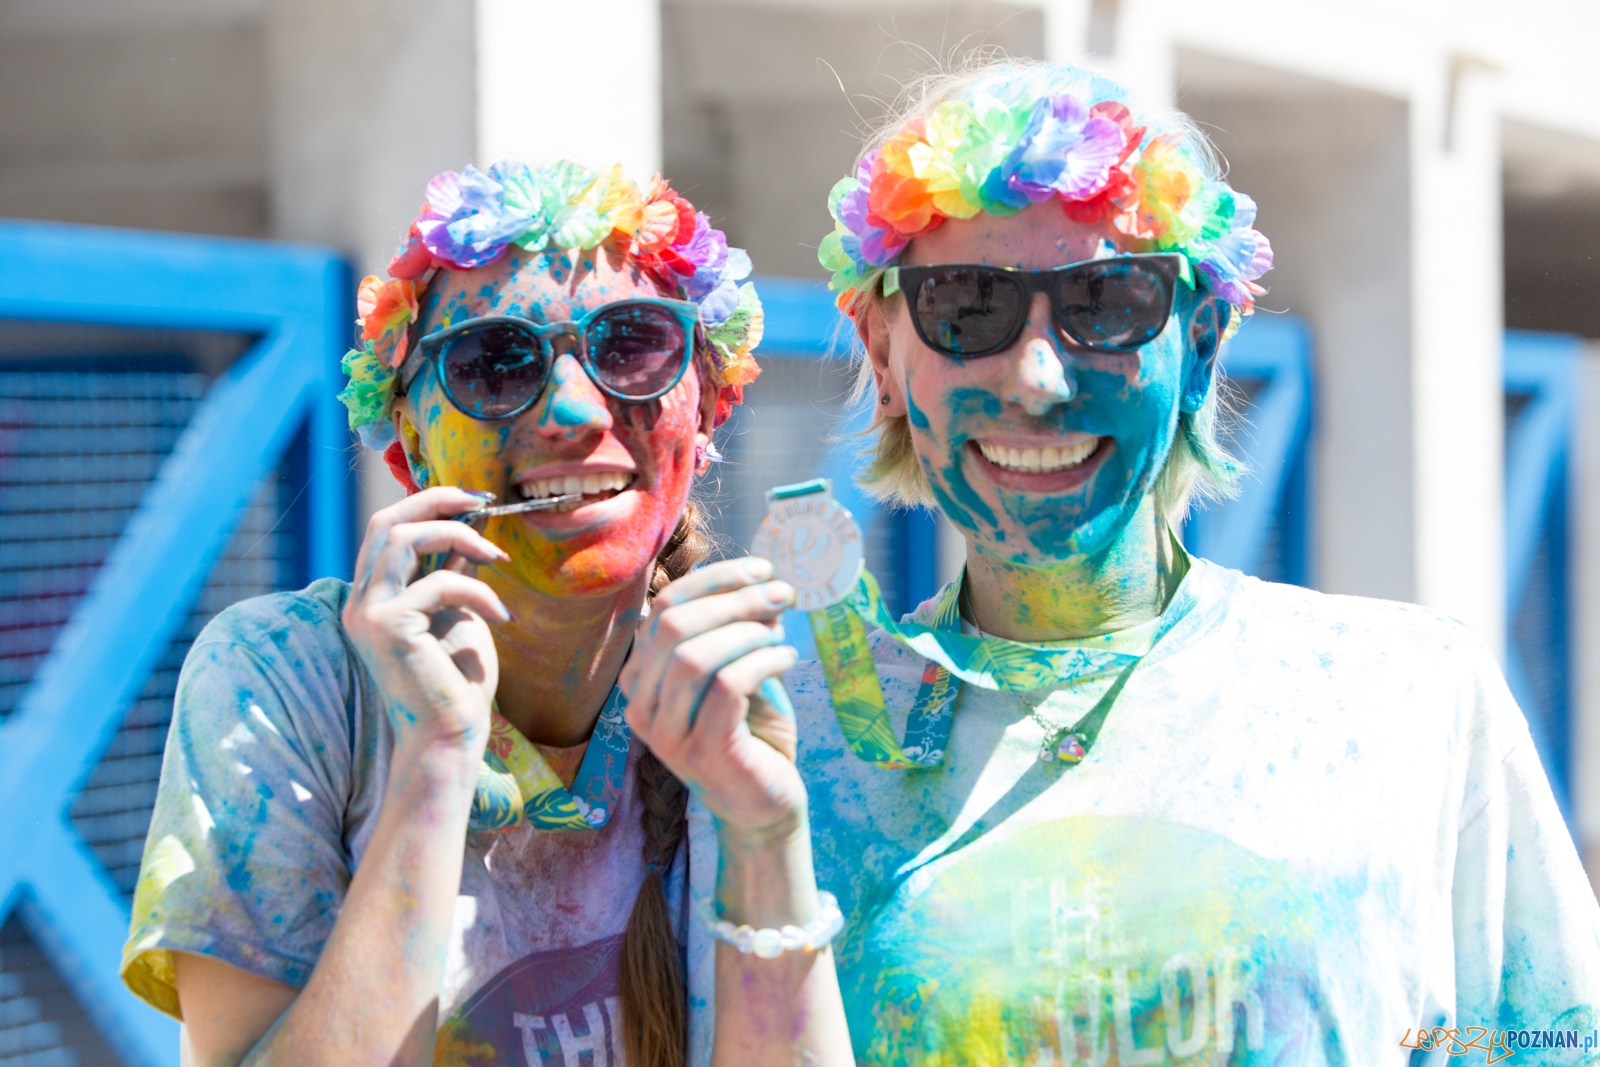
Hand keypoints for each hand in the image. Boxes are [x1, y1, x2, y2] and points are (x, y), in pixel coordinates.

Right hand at [342, 487, 510, 757]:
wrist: (450, 735)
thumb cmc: (457, 680)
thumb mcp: (458, 610)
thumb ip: (454, 568)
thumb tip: (471, 522)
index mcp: (372, 595)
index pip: (386, 527)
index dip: (428, 502)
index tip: (475, 500)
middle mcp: (360, 601)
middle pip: (385, 521)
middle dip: (437, 501)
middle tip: (483, 501)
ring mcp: (368, 614)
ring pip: (401, 539)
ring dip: (459, 536)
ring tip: (498, 557)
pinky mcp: (388, 628)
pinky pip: (438, 583)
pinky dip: (478, 591)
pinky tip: (503, 615)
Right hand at [620, 557, 804, 839]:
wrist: (764, 805)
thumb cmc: (750, 732)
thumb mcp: (732, 672)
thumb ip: (729, 631)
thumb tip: (755, 578)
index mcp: (641, 678)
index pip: (662, 608)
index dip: (714, 579)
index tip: (761, 570)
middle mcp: (641, 706)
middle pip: (674, 626)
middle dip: (733, 598)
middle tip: (781, 594)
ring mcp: (667, 733)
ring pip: (695, 655)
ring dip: (748, 629)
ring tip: (783, 628)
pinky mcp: (703, 752)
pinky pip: (727, 687)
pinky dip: (763, 661)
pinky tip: (788, 658)